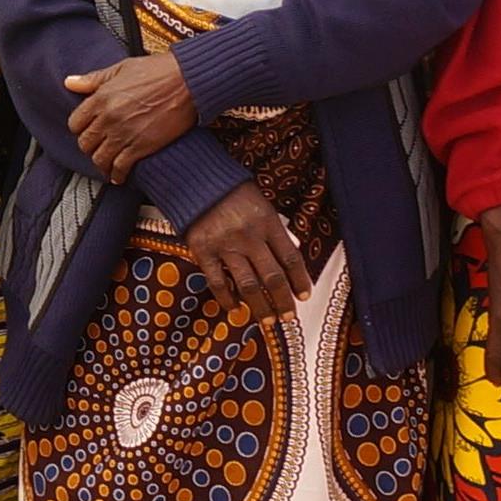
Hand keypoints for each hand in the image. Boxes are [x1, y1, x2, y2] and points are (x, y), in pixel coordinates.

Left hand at [61, 51, 197, 181]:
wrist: (188, 81)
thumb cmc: (158, 71)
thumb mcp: (122, 68)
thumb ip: (94, 79)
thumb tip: (70, 82)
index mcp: (101, 98)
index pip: (75, 123)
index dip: (80, 129)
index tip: (88, 130)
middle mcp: (109, 118)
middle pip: (86, 143)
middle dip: (90, 147)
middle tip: (98, 147)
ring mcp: (124, 134)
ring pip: (100, 159)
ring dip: (101, 163)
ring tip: (106, 164)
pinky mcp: (141, 147)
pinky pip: (120, 168)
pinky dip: (117, 175)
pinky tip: (119, 175)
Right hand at [183, 183, 311, 318]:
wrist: (196, 180)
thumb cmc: (233, 193)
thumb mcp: (263, 204)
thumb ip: (277, 229)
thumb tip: (294, 252)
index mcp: (267, 222)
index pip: (290, 258)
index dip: (300, 280)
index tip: (304, 296)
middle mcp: (249, 236)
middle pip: (272, 277)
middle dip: (284, 301)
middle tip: (288, 317)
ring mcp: (225, 245)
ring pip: (248, 285)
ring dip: (260, 306)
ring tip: (267, 320)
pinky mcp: (202, 250)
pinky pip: (218, 282)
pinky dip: (227, 299)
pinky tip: (235, 309)